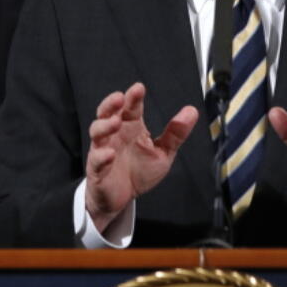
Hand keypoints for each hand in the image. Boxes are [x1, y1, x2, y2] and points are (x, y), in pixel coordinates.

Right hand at [85, 82, 197, 232]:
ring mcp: (103, 150)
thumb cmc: (139, 172)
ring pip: (96, 132)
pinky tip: (110, 154)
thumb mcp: (163, 153)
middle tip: (120, 98)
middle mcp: (115, 135)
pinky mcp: (97, 169)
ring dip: (104, 125)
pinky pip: (95, 160)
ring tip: (116, 122)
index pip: (130, 108)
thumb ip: (175, 133)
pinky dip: (101, 156)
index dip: (133, 97)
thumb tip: (191, 111)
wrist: (122, 199)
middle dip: (111, 103)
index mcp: (131, 127)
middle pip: (107, 113)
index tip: (139, 88)